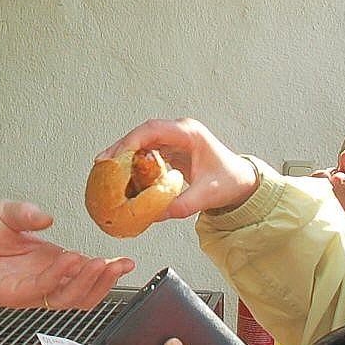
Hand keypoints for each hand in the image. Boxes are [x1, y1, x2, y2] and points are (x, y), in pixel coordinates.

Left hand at [0, 201, 134, 309]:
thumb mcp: (5, 212)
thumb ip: (27, 212)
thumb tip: (50, 217)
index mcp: (48, 261)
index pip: (85, 273)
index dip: (107, 270)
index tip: (125, 260)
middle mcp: (43, 278)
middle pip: (84, 292)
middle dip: (106, 281)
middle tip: (120, 264)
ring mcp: (29, 290)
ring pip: (68, 298)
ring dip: (88, 283)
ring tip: (100, 263)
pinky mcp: (12, 295)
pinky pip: (42, 290)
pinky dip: (59, 277)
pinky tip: (71, 260)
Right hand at [99, 118, 258, 217]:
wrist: (242, 181)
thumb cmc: (230, 181)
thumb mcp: (208, 195)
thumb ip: (183, 204)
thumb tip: (155, 214)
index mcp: (189, 133)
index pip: (153, 129)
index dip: (131, 140)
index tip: (116, 154)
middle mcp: (179, 132)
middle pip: (142, 134)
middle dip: (120, 148)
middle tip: (101, 164)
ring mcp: (174, 140)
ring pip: (142, 142)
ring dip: (124, 155)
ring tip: (105, 172)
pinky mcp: (170, 150)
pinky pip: (146, 152)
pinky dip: (133, 162)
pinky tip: (122, 177)